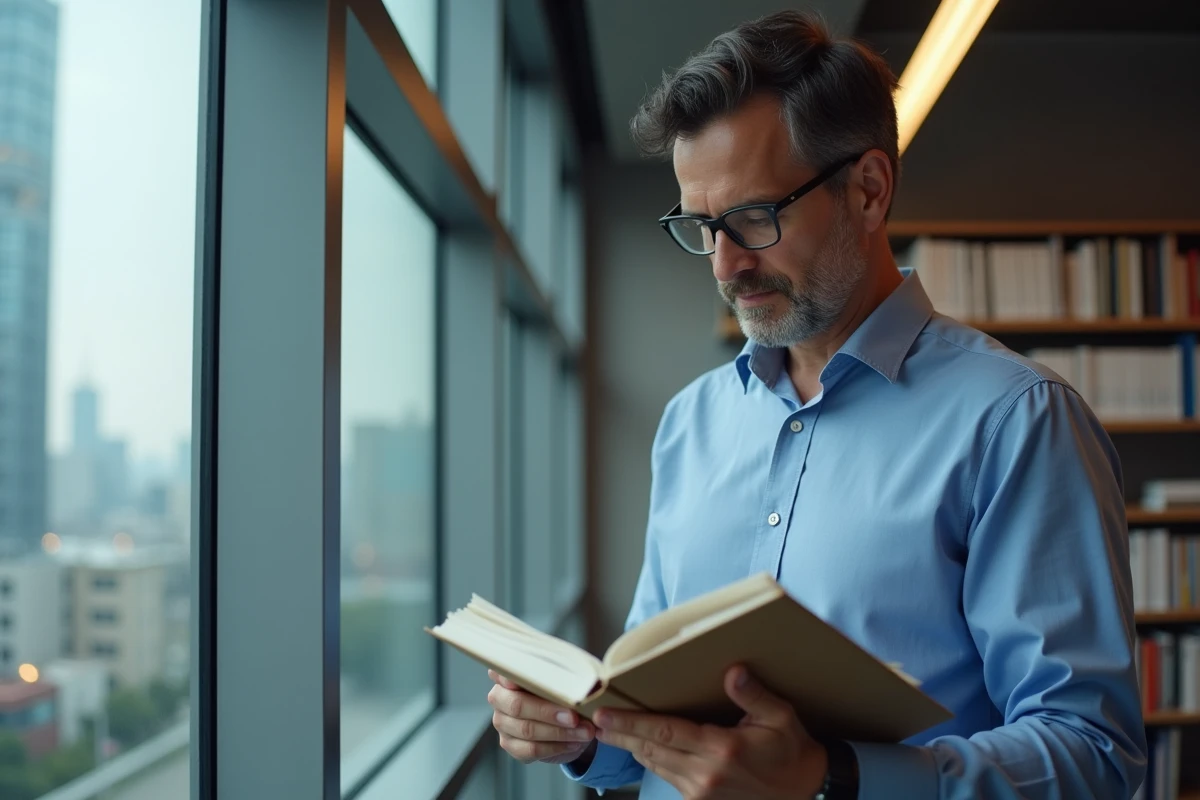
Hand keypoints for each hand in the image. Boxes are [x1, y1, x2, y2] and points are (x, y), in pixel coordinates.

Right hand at [486, 669, 596, 765]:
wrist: (569, 722)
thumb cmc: (564, 693)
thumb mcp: (567, 680)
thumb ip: (566, 677)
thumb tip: (585, 684)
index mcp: (509, 672)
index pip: (502, 671)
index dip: (511, 677)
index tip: (525, 681)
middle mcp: (500, 696)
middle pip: (517, 704)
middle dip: (548, 712)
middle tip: (574, 717)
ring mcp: (502, 722)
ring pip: (526, 730)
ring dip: (559, 732)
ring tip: (584, 732)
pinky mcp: (510, 744)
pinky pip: (531, 749)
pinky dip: (556, 747)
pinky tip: (573, 742)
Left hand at [592, 665, 826, 798]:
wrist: (804, 792)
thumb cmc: (790, 750)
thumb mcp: (781, 717)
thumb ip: (754, 695)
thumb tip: (733, 672)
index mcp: (722, 749)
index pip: (665, 732)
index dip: (632, 723)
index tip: (606, 715)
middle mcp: (706, 774)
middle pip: (651, 749)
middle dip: (621, 734)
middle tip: (594, 721)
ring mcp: (701, 792)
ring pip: (655, 764)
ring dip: (632, 747)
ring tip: (610, 731)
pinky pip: (668, 777)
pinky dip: (652, 760)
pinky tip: (642, 747)